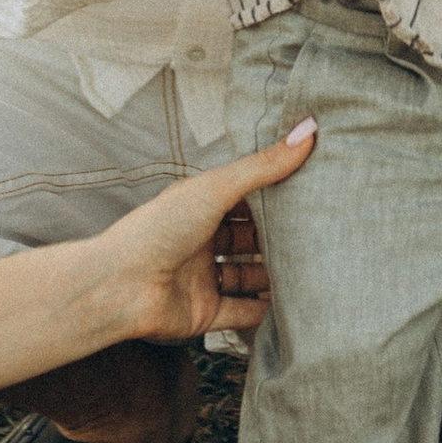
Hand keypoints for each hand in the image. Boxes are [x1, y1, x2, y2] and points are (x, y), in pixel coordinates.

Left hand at [84, 126, 317, 344]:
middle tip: (319, 233)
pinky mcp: (205, 313)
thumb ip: (262, 166)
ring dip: (273, 274)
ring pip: (246, 274)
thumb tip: (308, 130)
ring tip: (312, 269)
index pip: (243, 198)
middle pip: (246, 238)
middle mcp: (201, 241)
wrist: (122, 286)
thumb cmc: (160, 228)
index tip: (310, 189)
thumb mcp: (215, 189)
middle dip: (276, 237)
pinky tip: (291, 305)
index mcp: (199, 206)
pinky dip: (263, 311)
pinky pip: (240, 312)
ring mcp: (203, 278)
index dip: (272, 195)